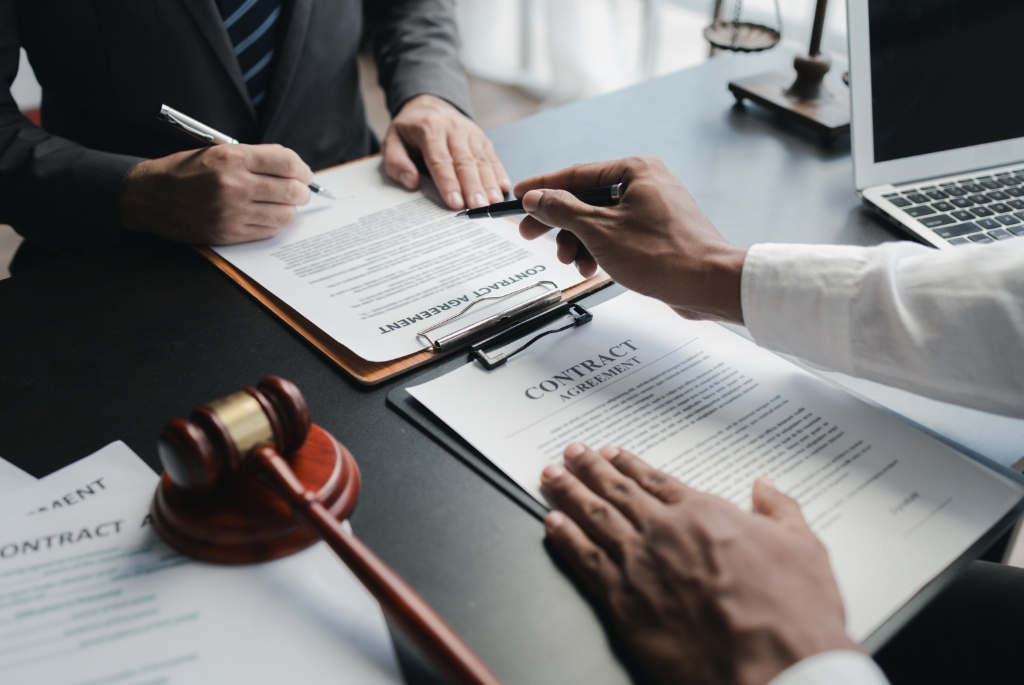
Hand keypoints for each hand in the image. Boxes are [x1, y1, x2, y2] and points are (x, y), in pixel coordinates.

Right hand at [120, 144, 312, 244]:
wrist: (150, 197)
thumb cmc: (185, 171)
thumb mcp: (217, 152)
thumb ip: (255, 158)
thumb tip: (292, 168)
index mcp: (233, 158)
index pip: (286, 162)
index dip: (302, 169)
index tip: (304, 174)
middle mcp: (234, 184)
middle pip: (292, 190)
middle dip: (302, 191)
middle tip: (299, 191)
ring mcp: (232, 212)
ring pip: (285, 214)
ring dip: (289, 209)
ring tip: (281, 204)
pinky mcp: (229, 233)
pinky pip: (269, 231)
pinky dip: (273, 224)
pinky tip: (266, 216)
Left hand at [383, 94, 509, 209]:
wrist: (428, 105)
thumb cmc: (410, 130)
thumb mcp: (392, 141)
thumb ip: (397, 163)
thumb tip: (411, 181)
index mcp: (429, 129)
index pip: (440, 160)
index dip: (449, 183)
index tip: (455, 202)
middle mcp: (453, 129)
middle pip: (465, 162)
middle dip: (473, 187)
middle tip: (478, 207)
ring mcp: (471, 133)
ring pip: (481, 160)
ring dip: (489, 183)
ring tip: (492, 203)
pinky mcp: (482, 138)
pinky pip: (492, 157)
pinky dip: (499, 172)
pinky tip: (503, 187)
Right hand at [515, 155, 746, 322]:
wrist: (708, 284)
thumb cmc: (662, 254)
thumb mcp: (599, 231)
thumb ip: (562, 211)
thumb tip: (536, 198)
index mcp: (635, 170)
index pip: (576, 175)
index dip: (542, 188)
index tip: (518, 197)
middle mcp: (646, 183)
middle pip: (586, 199)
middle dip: (560, 223)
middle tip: (532, 236)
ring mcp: (653, 208)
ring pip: (600, 221)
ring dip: (579, 243)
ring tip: (571, 263)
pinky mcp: (657, 232)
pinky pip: (617, 234)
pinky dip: (599, 250)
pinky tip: (592, 268)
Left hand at [541, 443, 858, 684]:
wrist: (774, 667)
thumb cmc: (793, 614)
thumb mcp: (805, 547)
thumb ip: (780, 510)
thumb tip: (766, 487)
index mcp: (705, 514)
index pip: (655, 481)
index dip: (629, 465)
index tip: (611, 453)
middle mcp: (665, 532)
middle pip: (617, 492)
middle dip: (589, 469)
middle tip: (570, 453)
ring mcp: (640, 565)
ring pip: (594, 519)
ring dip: (569, 494)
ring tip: (552, 478)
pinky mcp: (624, 603)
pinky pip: (585, 562)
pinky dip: (565, 539)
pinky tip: (552, 525)